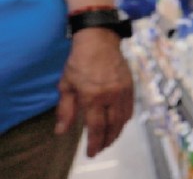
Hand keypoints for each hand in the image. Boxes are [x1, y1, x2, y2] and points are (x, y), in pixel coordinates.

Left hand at [55, 28, 133, 157]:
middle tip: (100, 149)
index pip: (96, 127)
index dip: (94, 143)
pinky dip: (125, 119)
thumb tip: (61, 131)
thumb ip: (65, 110)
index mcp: (92, 96)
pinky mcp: (131, 86)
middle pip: (113, 126)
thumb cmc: (79, 62)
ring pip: (123, 118)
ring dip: (117, 132)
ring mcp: (123, 91)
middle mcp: (111, 96)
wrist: (99, 40)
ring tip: (109, 139)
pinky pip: (130, 108)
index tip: (91, 153)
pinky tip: (119, 123)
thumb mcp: (66, 85)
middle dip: (107, 141)